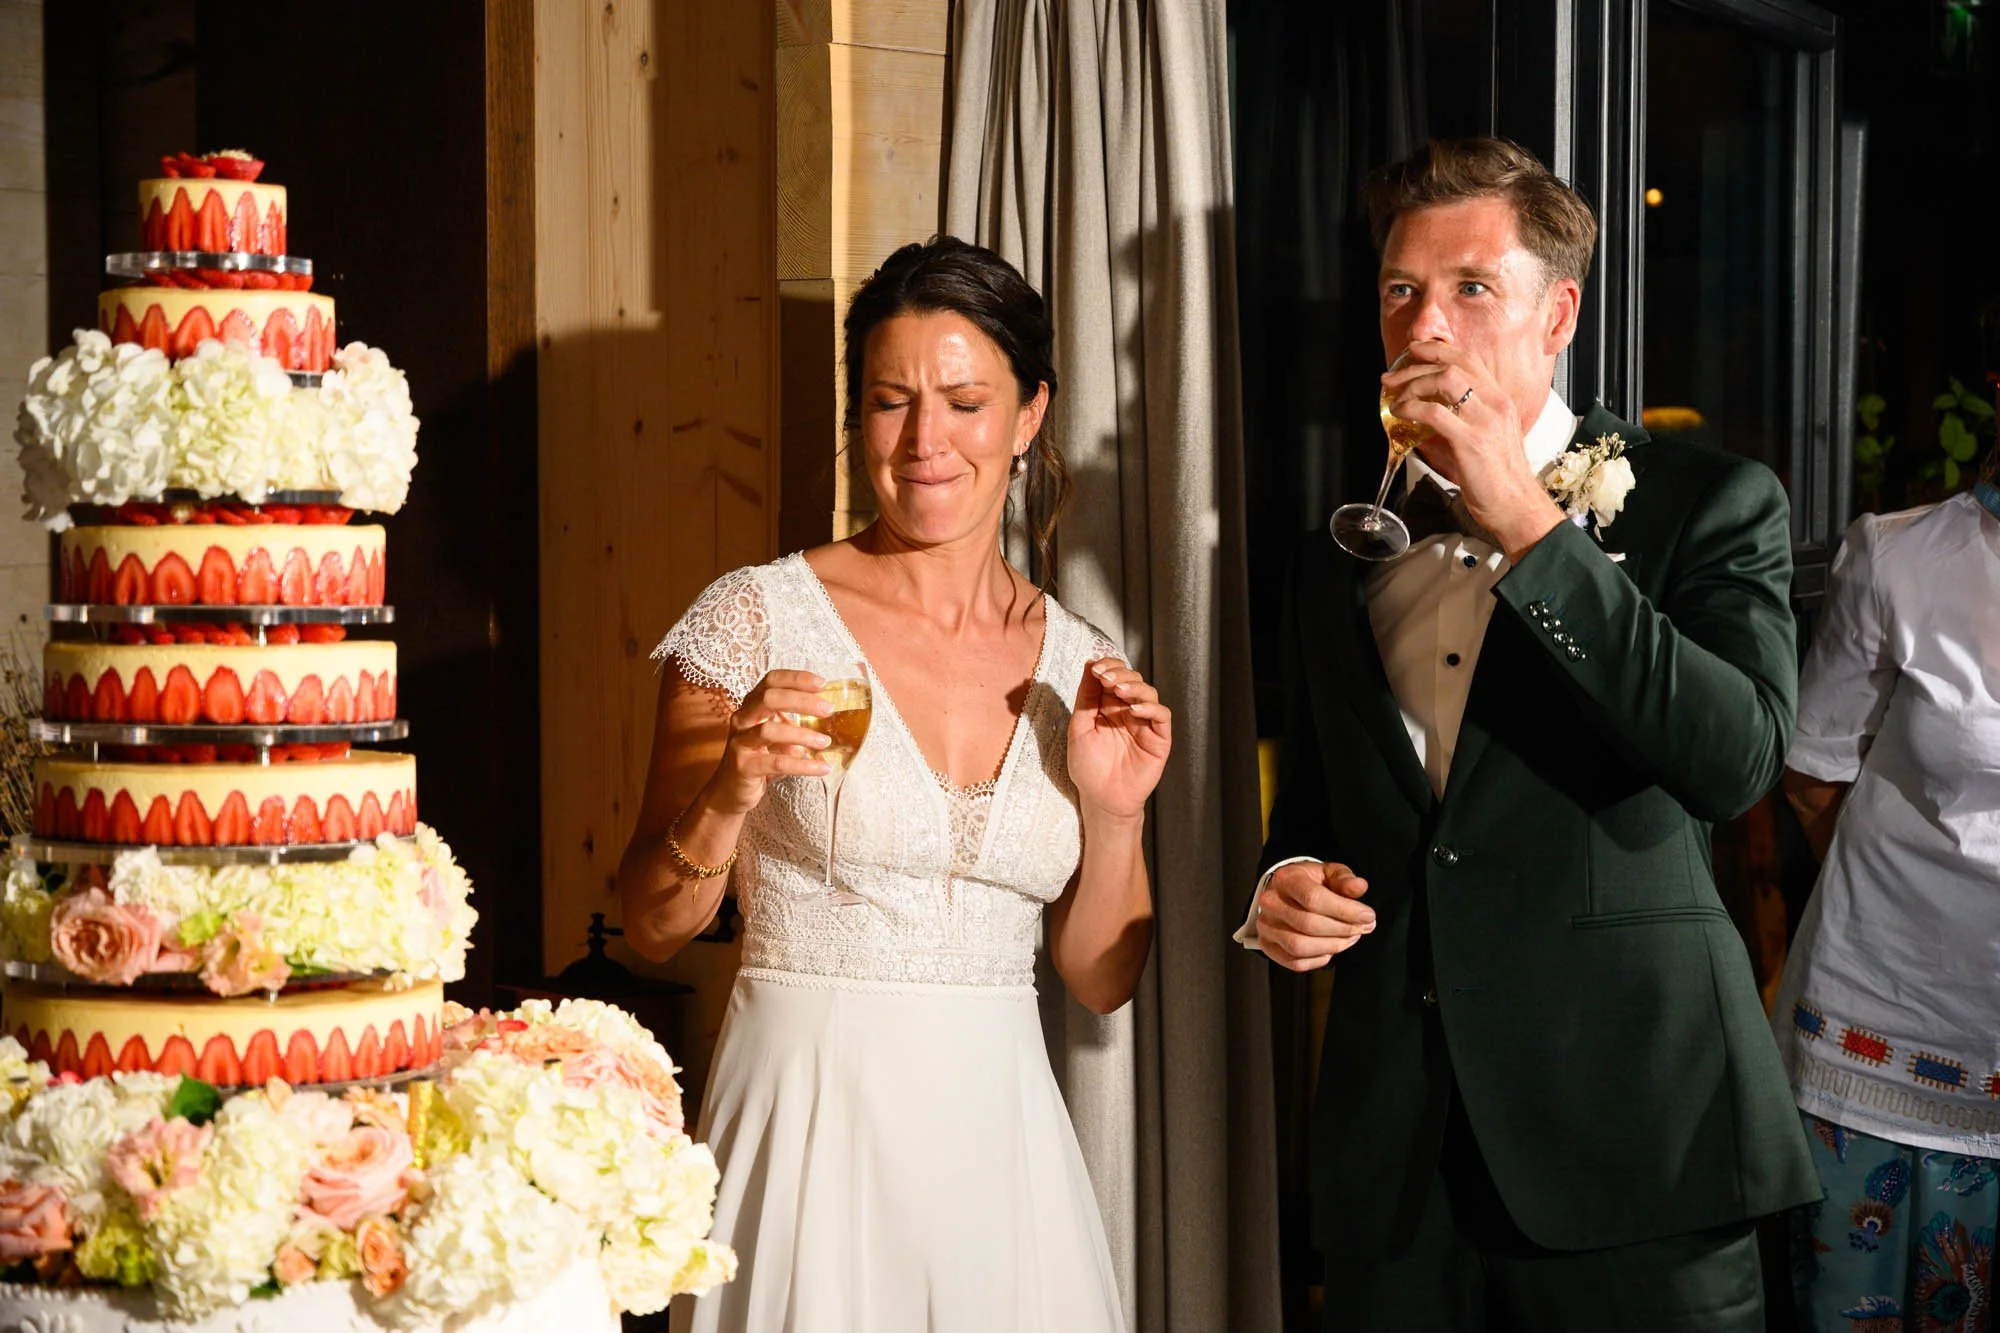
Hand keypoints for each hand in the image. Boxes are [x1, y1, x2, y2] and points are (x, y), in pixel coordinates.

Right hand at [702, 670, 833, 814]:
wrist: (730, 792)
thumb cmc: (759, 758)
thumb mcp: (778, 735)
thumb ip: (796, 722)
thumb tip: (830, 715)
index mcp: (752, 706)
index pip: (771, 681)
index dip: (796, 678)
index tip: (822, 683)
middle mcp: (743, 719)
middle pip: (769, 698)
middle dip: (801, 700)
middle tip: (828, 710)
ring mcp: (740, 742)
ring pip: (769, 730)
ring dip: (802, 735)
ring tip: (825, 742)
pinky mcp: (744, 767)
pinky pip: (776, 763)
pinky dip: (802, 765)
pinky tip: (821, 767)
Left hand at [1068, 658, 1171, 821]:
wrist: (1101, 799)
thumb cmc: (1088, 767)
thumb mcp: (1079, 728)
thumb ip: (1086, 697)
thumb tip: (1090, 664)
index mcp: (1108, 707)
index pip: (1113, 677)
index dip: (1107, 667)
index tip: (1095, 667)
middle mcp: (1128, 711)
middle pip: (1132, 680)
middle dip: (1119, 674)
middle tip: (1105, 677)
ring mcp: (1144, 724)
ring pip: (1148, 693)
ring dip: (1134, 687)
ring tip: (1118, 690)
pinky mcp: (1159, 738)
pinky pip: (1161, 716)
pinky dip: (1151, 708)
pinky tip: (1134, 710)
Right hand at [1255, 861, 1372, 971]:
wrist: (1284, 893)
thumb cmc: (1310, 883)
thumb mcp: (1328, 873)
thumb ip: (1344, 879)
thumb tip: (1359, 887)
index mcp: (1286, 879)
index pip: (1314, 899)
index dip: (1345, 911)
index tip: (1368, 915)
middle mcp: (1270, 903)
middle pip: (1308, 924)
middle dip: (1343, 930)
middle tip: (1363, 928)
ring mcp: (1266, 927)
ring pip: (1300, 947)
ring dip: (1333, 946)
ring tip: (1350, 938)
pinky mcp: (1268, 946)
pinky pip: (1295, 963)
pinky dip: (1319, 959)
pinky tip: (1331, 947)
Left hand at [1384, 341, 1564, 559]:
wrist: (1516, 504)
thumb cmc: (1499, 477)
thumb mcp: (1487, 436)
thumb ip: (1464, 419)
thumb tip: (1430, 411)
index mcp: (1500, 400)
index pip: (1468, 359)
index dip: (1438, 350)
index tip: (1414, 351)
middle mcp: (1495, 404)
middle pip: (1452, 364)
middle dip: (1416, 365)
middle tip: (1392, 376)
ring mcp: (1484, 421)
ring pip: (1444, 380)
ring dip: (1413, 384)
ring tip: (1396, 397)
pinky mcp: (1470, 441)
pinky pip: (1434, 412)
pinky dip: (1412, 407)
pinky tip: (1402, 413)